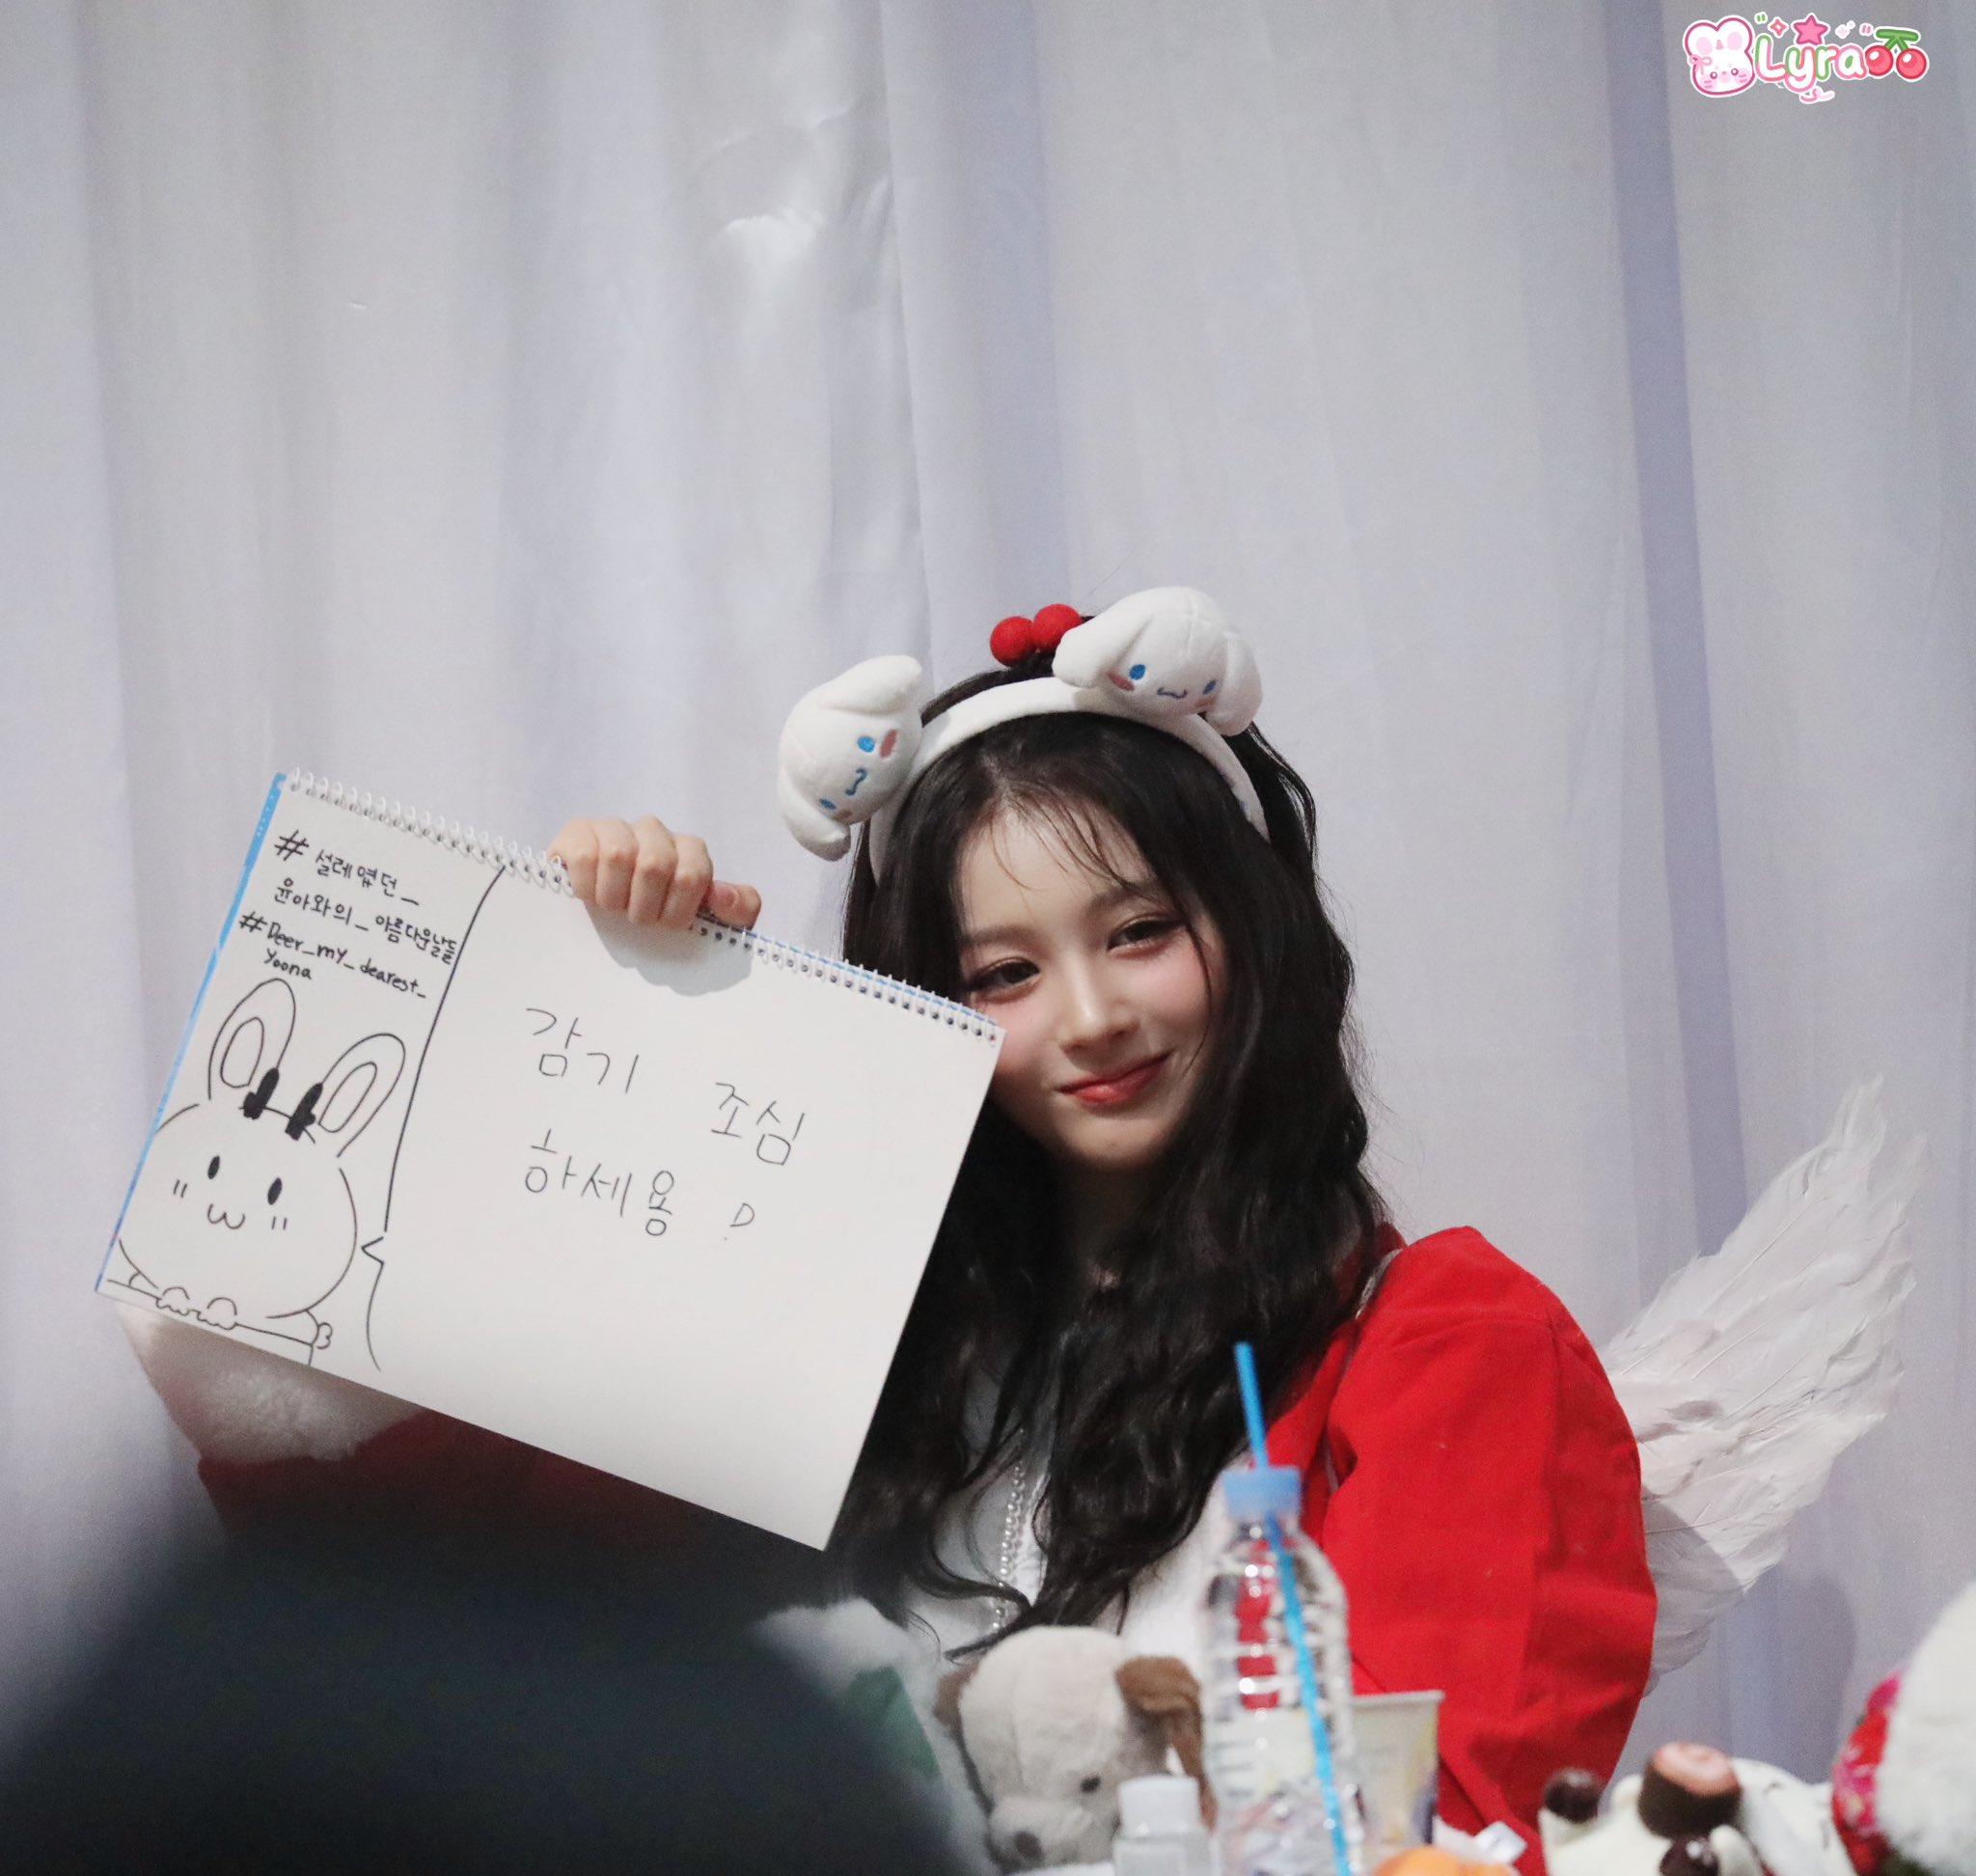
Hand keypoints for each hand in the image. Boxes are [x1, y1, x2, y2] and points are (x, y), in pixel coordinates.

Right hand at [547, 816, 762, 930]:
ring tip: (611, 910)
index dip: (679, 910)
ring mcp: (615, 828)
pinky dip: (587, 885)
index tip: (667, 927)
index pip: (693, 873)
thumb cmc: (657, 918)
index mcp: (689, 850)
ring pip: (619, 855)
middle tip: (637, 922)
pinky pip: (584, 853)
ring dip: (615, 897)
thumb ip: (737, 908)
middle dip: (645, 907)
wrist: (600, 920)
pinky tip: (588, 897)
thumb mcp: (706, 920)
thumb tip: (722, 895)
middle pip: (656, 863)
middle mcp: (654, 832)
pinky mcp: (577, 832)